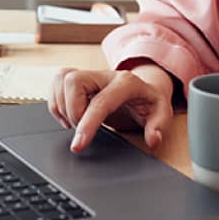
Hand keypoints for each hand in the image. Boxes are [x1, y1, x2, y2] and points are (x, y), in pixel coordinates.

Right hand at [48, 65, 173, 152]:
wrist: (144, 88)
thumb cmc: (150, 102)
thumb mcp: (162, 114)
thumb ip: (158, 126)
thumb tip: (153, 139)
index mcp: (126, 83)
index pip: (100, 102)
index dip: (86, 124)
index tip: (77, 145)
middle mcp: (105, 74)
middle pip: (73, 81)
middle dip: (72, 111)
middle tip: (82, 129)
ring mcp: (90, 74)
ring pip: (61, 78)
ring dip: (62, 105)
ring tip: (76, 122)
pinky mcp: (79, 78)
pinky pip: (56, 82)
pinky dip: (56, 101)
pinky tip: (68, 115)